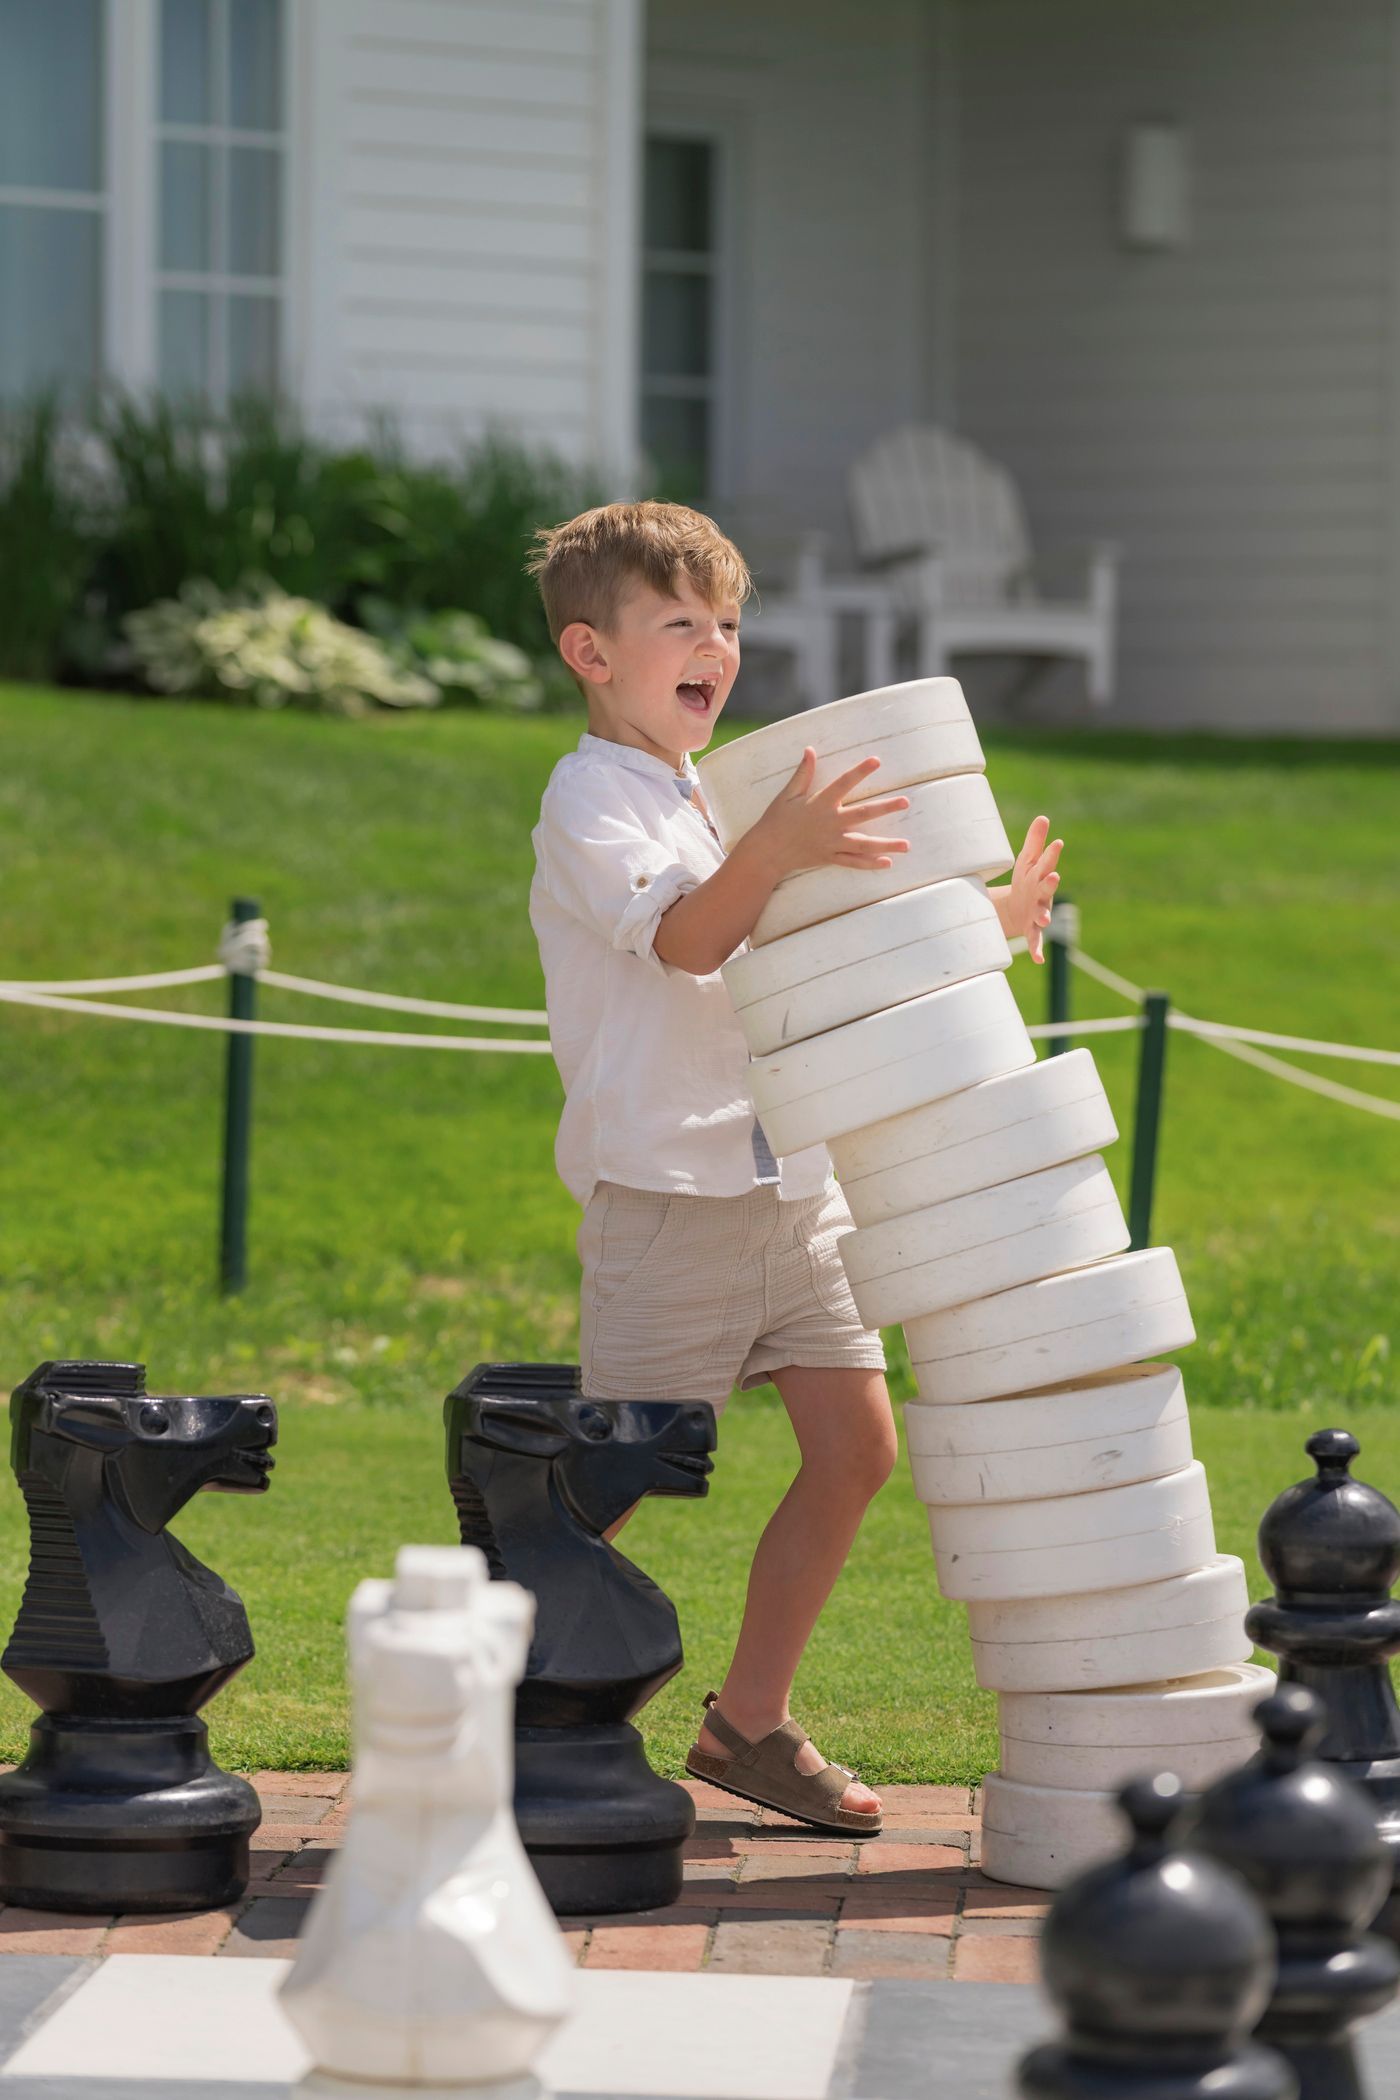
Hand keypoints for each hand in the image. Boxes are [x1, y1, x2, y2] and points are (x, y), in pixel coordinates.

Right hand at [738, 750, 909, 881]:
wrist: (767, 852)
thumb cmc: (776, 820)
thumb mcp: (788, 794)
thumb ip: (803, 773)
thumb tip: (810, 749)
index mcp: (820, 804)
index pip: (844, 783)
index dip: (860, 771)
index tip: (877, 761)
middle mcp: (830, 823)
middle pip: (863, 814)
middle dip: (885, 808)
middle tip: (905, 802)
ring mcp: (831, 843)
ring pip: (863, 843)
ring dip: (886, 844)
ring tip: (907, 845)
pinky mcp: (829, 858)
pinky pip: (853, 862)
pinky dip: (869, 864)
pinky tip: (887, 863)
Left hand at [1006, 815, 1062, 963]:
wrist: (1017, 908)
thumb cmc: (1025, 880)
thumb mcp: (1028, 860)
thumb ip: (1035, 841)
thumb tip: (1043, 817)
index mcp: (1040, 875)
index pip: (1046, 862)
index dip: (1051, 853)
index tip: (1057, 842)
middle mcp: (1043, 894)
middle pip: (1047, 887)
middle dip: (1050, 882)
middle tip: (1054, 876)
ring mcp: (1039, 912)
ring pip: (1043, 915)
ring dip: (1044, 917)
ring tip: (1045, 921)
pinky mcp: (1032, 929)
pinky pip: (1035, 940)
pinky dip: (1037, 950)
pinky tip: (1038, 960)